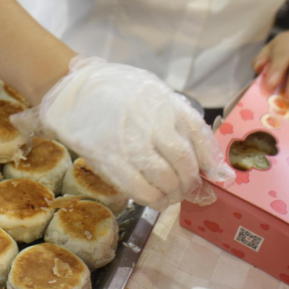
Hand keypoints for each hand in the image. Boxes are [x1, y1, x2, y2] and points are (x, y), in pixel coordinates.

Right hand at [10, 56, 234, 210]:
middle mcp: (151, 121)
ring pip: (164, 180)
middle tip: (189, 190)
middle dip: (190, 183)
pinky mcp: (109, 159)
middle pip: (183, 163)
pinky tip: (155, 199)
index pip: (198, 134)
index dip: (210, 161)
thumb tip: (211, 163)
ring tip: (171, 196)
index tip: (216, 176)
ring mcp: (129, 142)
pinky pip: (139, 189)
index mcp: (164, 102)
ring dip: (173, 195)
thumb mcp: (154, 95)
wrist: (71, 89)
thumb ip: (180, 123)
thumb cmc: (117, 92)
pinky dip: (153, 200)